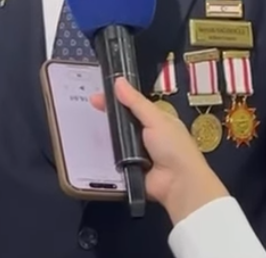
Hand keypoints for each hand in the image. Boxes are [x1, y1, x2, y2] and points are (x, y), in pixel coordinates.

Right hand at [90, 77, 228, 223]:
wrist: (179, 184)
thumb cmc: (174, 148)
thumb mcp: (156, 119)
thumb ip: (135, 101)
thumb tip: (119, 81)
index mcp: (157, 120)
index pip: (132, 104)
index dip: (116, 98)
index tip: (98, 96)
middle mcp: (147, 135)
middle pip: (123, 121)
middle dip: (108, 115)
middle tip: (90, 106)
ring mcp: (138, 152)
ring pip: (117, 139)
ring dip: (107, 135)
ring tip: (86, 125)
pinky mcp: (130, 168)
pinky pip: (114, 158)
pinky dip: (107, 154)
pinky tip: (93, 147)